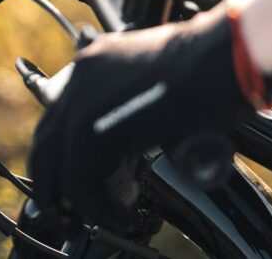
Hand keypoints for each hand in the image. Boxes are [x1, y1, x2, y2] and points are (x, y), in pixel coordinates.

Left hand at [27, 4, 271, 227]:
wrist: (225, 57)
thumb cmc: (212, 67)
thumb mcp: (159, 78)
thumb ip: (134, 102)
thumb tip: (128, 141)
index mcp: (96, 61)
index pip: (59, 114)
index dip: (65, 153)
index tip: (78, 177)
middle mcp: (81, 76)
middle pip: (46, 140)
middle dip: (57, 182)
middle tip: (74, 208)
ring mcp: (82, 101)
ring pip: (56, 165)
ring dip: (79, 199)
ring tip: (109, 215)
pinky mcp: (95, 129)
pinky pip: (79, 180)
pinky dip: (97, 205)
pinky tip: (123, 212)